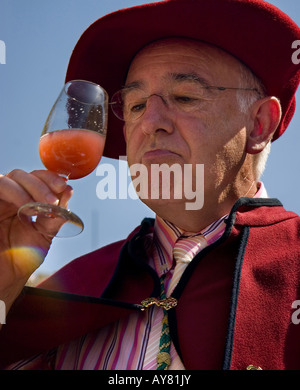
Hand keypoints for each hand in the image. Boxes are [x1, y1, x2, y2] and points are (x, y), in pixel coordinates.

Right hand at [0, 169, 72, 313]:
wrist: (5, 278)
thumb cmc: (22, 258)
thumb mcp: (44, 235)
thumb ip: (55, 215)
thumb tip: (68, 192)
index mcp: (24, 202)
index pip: (36, 179)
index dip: (50, 178)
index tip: (64, 186)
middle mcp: (9, 199)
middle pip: (23, 175)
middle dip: (42, 183)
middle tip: (54, 199)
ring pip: (9, 178)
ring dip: (30, 187)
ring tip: (45, 204)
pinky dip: (14, 191)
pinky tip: (25, 206)